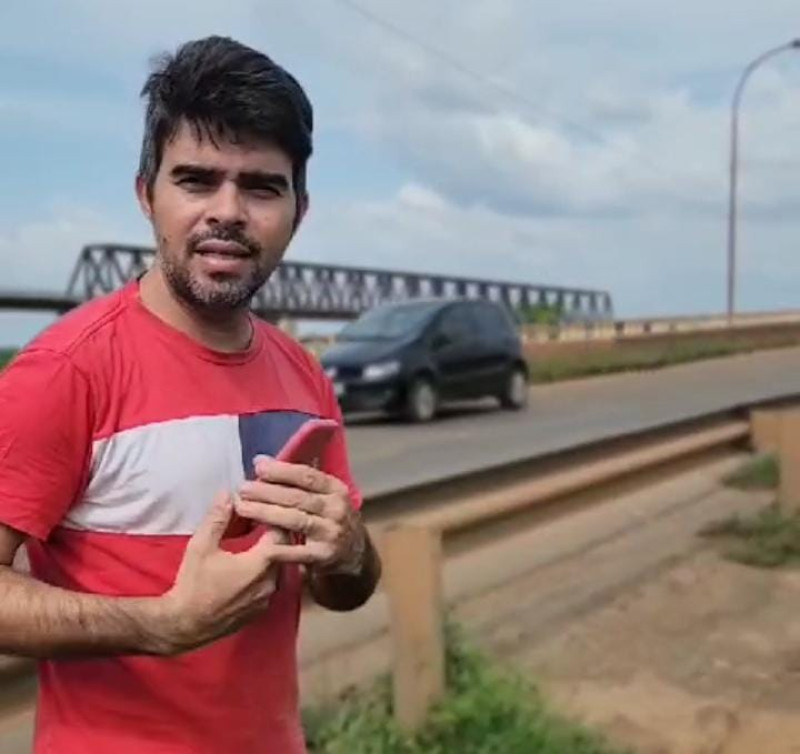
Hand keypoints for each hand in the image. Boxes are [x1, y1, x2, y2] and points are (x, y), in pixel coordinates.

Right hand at [157, 492, 286, 654]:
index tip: (266, 506)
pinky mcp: (261, 610)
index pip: (282, 532)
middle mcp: (271, 582)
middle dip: (276, 532)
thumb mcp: (201, 546)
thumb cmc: (193, 584)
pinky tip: (254, 562)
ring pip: (280, 567)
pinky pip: (272, 583)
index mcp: (261, 563)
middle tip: (264, 517)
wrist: (184, 626)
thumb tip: (228, 494)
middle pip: (285, 549)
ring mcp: (268, 598)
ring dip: (272, 552)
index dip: (275, 517)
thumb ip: (217, 519)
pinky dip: (267, 570)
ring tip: (259, 537)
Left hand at [235, 456, 365, 574]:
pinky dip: (279, 547)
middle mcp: (336, 509)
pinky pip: (297, 551)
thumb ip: (300, 480)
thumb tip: (262, 462)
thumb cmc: (329, 517)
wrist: (353, 552)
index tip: (258, 466)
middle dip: (267, 492)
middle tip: (243, 488)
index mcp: (336, 489)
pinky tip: (259, 543)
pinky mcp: (324, 556)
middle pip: (298, 497)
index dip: (282, 470)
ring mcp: (331, 533)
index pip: (308, 476)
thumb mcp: (326, 494)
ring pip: (295, 520)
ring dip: (266, 513)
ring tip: (242, 507)